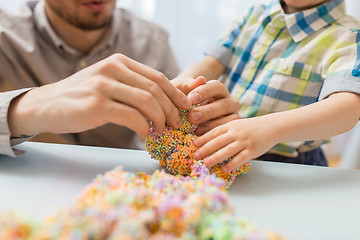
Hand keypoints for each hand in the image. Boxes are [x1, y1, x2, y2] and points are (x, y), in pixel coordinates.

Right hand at [8, 54, 190, 137]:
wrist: (46, 105)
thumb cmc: (82, 97)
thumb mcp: (108, 82)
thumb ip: (133, 86)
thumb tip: (164, 101)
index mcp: (119, 62)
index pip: (157, 77)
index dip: (175, 94)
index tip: (185, 108)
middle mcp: (112, 69)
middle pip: (155, 89)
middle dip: (171, 110)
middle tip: (177, 125)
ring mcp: (103, 86)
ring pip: (146, 102)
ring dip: (160, 120)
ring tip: (162, 131)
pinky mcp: (96, 105)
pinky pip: (132, 117)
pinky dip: (143, 128)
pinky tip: (144, 135)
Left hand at [187, 80, 240, 134]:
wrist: (188, 109)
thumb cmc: (184, 97)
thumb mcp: (182, 90)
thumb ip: (189, 84)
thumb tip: (200, 79)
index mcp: (218, 89)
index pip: (216, 87)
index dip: (205, 92)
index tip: (191, 99)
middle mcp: (228, 101)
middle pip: (224, 104)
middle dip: (208, 111)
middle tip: (192, 116)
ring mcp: (232, 115)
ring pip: (229, 120)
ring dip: (213, 125)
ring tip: (196, 129)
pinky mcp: (230, 129)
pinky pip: (227, 133)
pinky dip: (215, 135)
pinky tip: (201, 136)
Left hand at [193, 117, 278, 172]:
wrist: (271, 126)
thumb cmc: (249, 128)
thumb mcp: (235, 124)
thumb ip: (223, 131)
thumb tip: (206, 141)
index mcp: (230, 125)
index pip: (214, 132)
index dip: (203, 138)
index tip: (194, 144)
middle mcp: (236, 133)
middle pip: (218, 141)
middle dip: (205, 149)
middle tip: (196, 156)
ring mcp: (244, 142)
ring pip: (227, 150)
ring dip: (215, 157)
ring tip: (206, 163)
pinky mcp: (253, 151)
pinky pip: (240, 158)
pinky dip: (232, 164)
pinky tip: (225, 169)